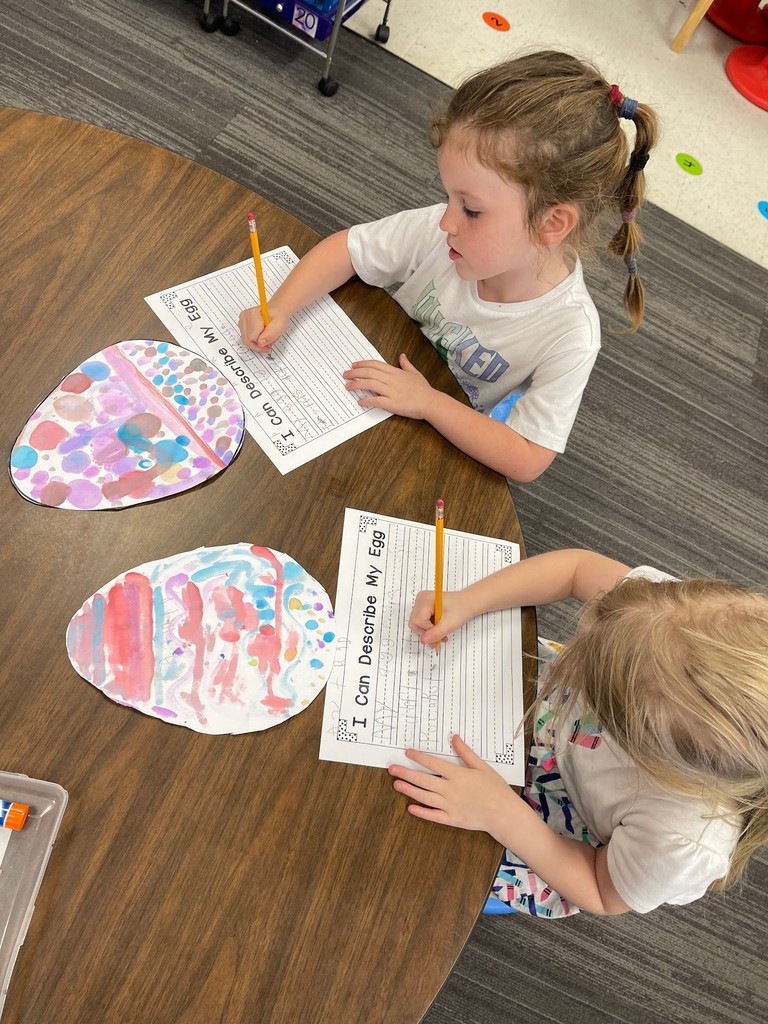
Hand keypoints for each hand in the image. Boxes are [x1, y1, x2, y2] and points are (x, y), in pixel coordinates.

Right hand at [238, 305, 290, 352]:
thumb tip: (260, 344)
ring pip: (245, 340)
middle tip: (268, 345)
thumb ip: (270, 335)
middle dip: (258, 345)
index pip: (252, 337)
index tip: (269, 345)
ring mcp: (242, 320)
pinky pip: (246, 338)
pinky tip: (262, 336)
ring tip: (266, 337)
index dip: (262, 344)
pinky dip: (254, 340)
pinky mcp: (242, 324)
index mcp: (252, 314)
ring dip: (256, 343)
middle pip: (246, 339)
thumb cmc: (279, 316)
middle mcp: (244, 316)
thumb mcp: (280, 326)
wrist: (278, 310)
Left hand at [342, 353, 434, 418]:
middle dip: (355, 373)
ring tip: (348, 386)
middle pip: (369, 373)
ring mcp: (391, 391)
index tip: (354, 365)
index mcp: (396, 372)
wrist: (431, 402)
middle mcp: (392, 380)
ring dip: (357, 385)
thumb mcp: (415, 373)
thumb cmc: (424, 389)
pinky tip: (360, 401)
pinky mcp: (392, 403)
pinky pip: (376, 401)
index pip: (375, 365)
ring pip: (370, 385)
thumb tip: (402, 356)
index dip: (363, 364)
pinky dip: (367, 400)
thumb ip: (406, 364)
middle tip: (345, 375)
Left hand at [388, 735, 515, 831]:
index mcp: (458, 775)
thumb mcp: (482, 767)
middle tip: (392, 768)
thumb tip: (454, 738)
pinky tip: (410, 808)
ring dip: (409, 790)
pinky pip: (433, 816)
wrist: (504, 813)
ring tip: (396, 784)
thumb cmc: (495, 789)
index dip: (419, 757)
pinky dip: (421, 812)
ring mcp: (450, 806)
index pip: (433, 763)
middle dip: (406, 773)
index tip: (407, 752)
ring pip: (424, 797)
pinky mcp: (452, 819)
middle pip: (423, 780)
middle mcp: (450, 790)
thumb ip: (466, 753)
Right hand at [409, 589, 471, 646]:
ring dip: (428, 631)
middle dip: (427, 632)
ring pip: (417, 623)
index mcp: (426, 599)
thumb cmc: (461, 609)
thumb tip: (423, 640)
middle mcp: (421, 599)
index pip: (418, 621)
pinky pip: (420, 621)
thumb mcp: (450, 624)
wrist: (467, 603)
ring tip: (441, 631)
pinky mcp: (422, 606)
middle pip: (414, 623)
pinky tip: (438, 626)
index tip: (441, 631)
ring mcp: (420, 602)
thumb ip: (436, 633)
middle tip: (441, 635)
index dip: (429, 630)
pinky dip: (428, 627)